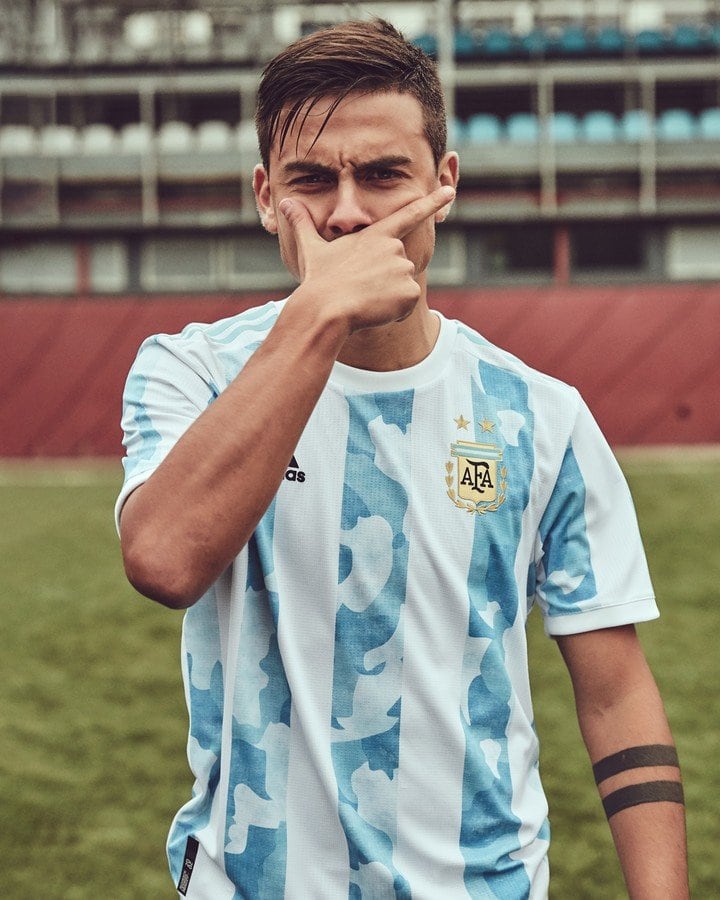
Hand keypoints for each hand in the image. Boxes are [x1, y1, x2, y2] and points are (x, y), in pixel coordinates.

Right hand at [279, 185, 454, 333]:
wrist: (325, 308)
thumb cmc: (318, 280)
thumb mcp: (311, 249)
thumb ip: (303, 224)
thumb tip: (285, 202)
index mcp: (375, 235)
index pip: (408, 214)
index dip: (431, 202)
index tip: (450, 191)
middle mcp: (394, 248)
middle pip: (398, 267)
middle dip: (383, 281)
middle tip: (360, 289)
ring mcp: (403, 268)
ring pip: (403, 287)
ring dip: (388, 298)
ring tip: (365, 300)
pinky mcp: (410, 291)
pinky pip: (407, 306)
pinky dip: (394, 313)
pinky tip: (375, 311)